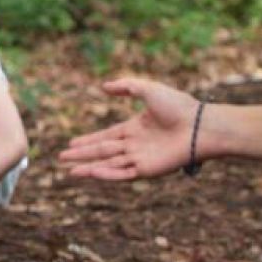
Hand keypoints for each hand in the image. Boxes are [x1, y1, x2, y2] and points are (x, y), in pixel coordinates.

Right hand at [58, 77, 198, 179]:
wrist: (199, 126)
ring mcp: (141, 158)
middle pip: (103, 151)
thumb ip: (126, 87)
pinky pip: (122, 173)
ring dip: (88, 168)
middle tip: (62, 158)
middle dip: (82, 155)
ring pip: (108, 164)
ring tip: (69, 171)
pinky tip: (90, 172)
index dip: (88, 139)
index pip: (106, 136)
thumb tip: (104, 87)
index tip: (71, 143)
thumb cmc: (178, 105)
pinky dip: (106, 174)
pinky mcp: (147, 169)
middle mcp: (136, 144)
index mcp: (136, 128)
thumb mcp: (148, 89)